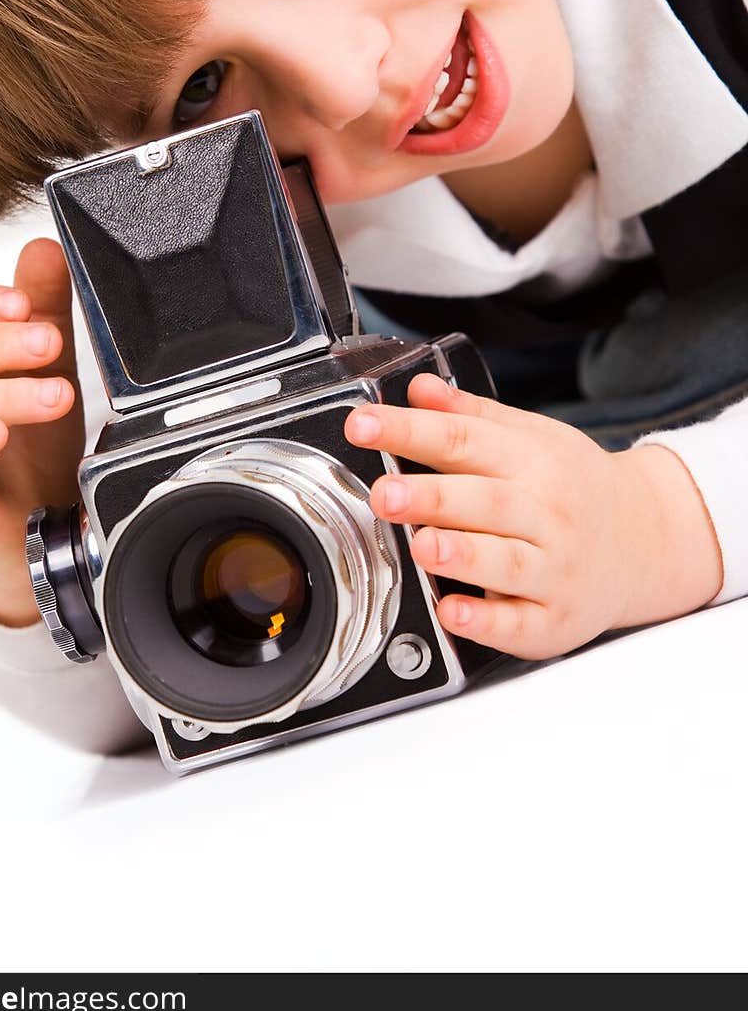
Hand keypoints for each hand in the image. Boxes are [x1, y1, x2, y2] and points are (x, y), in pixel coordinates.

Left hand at [343, 373, 722, 659]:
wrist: (648, 539)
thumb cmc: (574, 487)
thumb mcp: (531, 438)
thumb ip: (470, 417)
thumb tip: (419, 389)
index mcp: (530, 462)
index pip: (462, 440)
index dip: (408, 431)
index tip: (361, 424)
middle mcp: (544, 514)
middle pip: (485, 502)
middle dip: (432, 497)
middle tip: (386, 493)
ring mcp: (552, 569)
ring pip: (505, 562)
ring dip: (462, 555)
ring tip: (422, 544)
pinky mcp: (553, 619)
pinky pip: (520, 622)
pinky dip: (487, 620)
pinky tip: (454, 611)